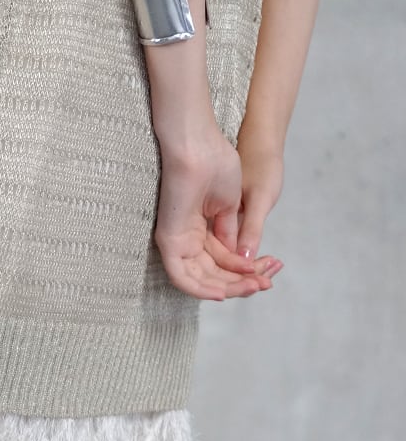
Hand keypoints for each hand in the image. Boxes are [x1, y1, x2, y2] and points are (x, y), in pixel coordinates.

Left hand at [154, 123, 277, 300]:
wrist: (204, 147)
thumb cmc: (220, 164)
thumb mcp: (233, 206)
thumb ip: (233, 233)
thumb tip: (238, 259)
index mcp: (205, 231)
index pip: (225, 263)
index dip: (248, 271)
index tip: (271, 271)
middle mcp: (190, 240)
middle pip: (216, 275)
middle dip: (243, 282)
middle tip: (266, 283)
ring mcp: (179, 243)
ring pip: (202, 281)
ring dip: (229, 288)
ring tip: (254, 286)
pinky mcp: (170, 243)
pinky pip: (183, 278)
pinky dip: (202, 289)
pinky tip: (221, 293)